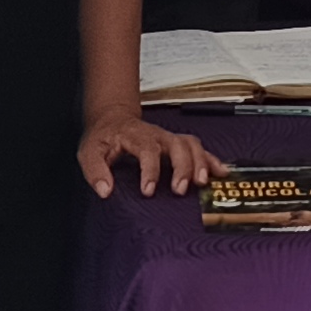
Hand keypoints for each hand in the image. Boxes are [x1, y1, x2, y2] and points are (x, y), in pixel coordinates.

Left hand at [78, 109, 212, 197]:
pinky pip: (199, 148)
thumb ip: (95, 171)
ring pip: (191, 144)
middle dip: (182, 167)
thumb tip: (105, 191)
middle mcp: (157, 135)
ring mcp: (169, 138)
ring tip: (202, 183)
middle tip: (180, 190)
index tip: (148, 191)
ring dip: (200, 163)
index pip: (147, 150)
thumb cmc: (102, 139)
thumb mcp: (89, 152)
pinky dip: (211, 160)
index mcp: (136, 135)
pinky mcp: (177, 144)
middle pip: (177, 145)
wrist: (112, 120)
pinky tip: (221, 173)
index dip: (150, 171)